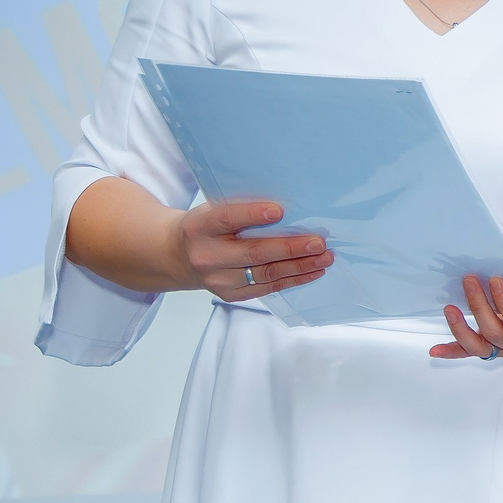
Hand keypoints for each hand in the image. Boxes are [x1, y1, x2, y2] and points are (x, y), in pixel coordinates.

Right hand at [173, 197, 331, 299]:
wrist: (177, 256)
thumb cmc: (205, 228)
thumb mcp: (211, 211)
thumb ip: (239, 209)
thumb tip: (288, 207)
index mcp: (199, 227)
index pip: (226, 219)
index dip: (252, 215)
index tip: (279, 210)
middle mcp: (207, 256)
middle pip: (254, 253)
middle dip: (290, 248)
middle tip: (319, 242)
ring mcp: (219, 280)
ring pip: (267, 274)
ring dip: (300, 266)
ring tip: (325, 257)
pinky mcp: (231, 295)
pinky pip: (268, 288)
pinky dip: (294, 279)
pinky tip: (313, 271)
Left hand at [432, 263, 502, 360]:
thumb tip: (494, 268)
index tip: (495, 280)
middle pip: (497, 334)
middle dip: (480, 307)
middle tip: (470, 281)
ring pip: (481, 347)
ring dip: (462, 328)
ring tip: (450, 309)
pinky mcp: (496, 347)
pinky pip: (473, 352)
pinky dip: (453, 351)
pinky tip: (435, 350)